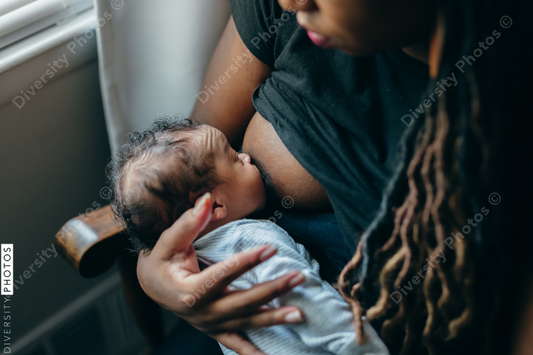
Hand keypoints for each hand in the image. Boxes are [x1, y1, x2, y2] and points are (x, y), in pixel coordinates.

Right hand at [137, 193, 305, 354]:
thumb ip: (189, 222)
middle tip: (299, 277)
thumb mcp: (169, 241)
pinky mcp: (215, 330)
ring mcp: (210, 325)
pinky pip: (237, 344)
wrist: (151, 286)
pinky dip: (254, 353)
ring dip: (274, 318)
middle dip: (272, 289)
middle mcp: (202, 312)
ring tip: (299, 314)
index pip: (224, 274)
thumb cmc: (161, 262)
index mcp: (189, 290)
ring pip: (246, 322)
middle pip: (242, 301)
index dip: (247, 261)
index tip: (271, 249)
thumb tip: (207, 199)